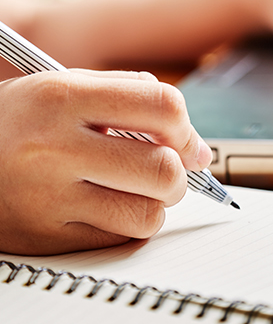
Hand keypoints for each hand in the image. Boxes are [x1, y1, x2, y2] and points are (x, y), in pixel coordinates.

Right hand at [0, 69, 211, 254]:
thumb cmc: (26, 117)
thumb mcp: (68, 84)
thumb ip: (134, 96)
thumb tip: (196, 146)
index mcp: (64, 97)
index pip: (162, 106)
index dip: (187, 128)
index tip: (188, 142)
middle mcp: (54, 148)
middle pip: (163, 169)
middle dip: (179, 172)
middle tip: (166, 168)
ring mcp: (46, 198)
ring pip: (148, 214)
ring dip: (155, 202)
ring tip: (134, 187)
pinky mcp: (44, 237)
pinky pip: (119, 239)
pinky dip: (128, 222)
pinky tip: (108, 203)